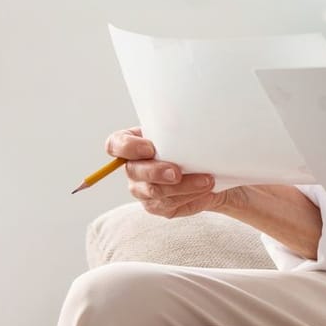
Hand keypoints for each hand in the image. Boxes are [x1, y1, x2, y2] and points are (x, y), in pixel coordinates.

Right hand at [107, 127, 230, 219]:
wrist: (210, 169)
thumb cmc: (192, 144)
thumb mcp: (184, 131)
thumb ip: (176, 128)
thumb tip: (181, 119)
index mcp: (132, 143)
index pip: (115, 144)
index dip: (128, 148)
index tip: (150, 148)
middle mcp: (133, 168)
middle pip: (134, 172)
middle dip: (156, 172)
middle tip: (177, 172)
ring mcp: (143, 189)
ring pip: (155, 192)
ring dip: (183, 187)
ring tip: (207, 181)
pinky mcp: (157, 206)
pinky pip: (170, 205)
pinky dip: (190, 198)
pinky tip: (206, 191)